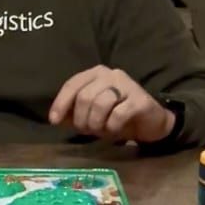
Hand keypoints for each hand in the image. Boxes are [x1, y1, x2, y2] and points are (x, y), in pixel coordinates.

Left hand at [48, 67, 174, 143]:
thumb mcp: (92, 114)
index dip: (61, 103)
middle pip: (85, 96)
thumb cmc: (117, 116)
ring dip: (96, 124)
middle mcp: (111, 74)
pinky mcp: (140, 100)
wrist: (151, 122)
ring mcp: (127, 85)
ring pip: (100, 104)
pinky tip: (114, 130)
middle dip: (81, 119)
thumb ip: (74, 113)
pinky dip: (112, 127)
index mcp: (96, 74)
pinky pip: (117, 115)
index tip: (54, 120)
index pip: (72, 84)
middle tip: (87, 131)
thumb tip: (55, 117)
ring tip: (101, 131)